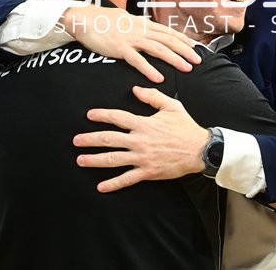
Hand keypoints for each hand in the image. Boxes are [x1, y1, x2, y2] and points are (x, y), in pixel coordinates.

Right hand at [64, 6, 201, 82]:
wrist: (85, 19)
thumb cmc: (104, 21)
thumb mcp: (126, 20)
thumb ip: (139, 26)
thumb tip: (148, 29)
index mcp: (143, 23)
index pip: (168, 32)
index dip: (183, 40)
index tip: (195, 47)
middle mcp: (141, 30)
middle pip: (169, 40)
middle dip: (186, 51)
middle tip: (198, 61)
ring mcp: (131, 39)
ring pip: (158, 49)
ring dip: (174, 59)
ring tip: (187, 69)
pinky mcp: (120, 49)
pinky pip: (137, 60)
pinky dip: (149, 69)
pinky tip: (159, 78)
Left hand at [73, 86, 209, 191]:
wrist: (200, 149)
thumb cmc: (185, 127)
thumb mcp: (171, 106)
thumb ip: (152, 96)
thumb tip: (136, 89)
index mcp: (144, 124)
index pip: (118, 117)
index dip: (102, 115)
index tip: (89, 115)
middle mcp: (139, 140)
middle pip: (109, 139)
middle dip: (90, 139)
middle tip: (76, 141)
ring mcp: (142, 157)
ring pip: (113, 159)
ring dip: (94, 160)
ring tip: (80, 160)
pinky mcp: (147, 171)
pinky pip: (127, 179)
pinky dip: (113, 184)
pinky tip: (101, 186)